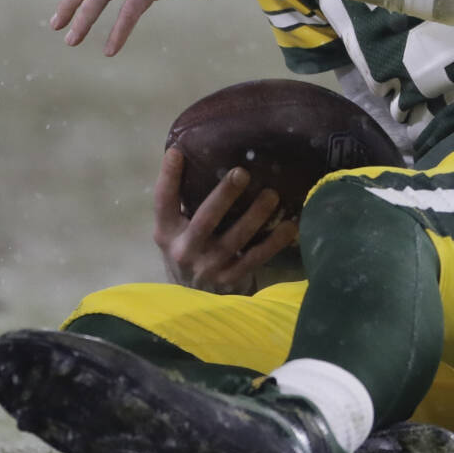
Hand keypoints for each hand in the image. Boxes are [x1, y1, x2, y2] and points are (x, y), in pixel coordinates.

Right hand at [153, 147, 298, 294]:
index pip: (163, 202)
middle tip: (242, 172)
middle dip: (223, 196)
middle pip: (204, 220)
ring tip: (272, 195)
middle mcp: (185, 250)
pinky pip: (255, 258)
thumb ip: (183, 203)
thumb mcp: (175, 230)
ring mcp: (209, 267)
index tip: (178, 152)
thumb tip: (196, 153)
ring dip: (255, 216)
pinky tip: (290, 225)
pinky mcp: (231, 280)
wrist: (194, 300)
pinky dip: (274, 242)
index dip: (168, 177)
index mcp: (167, 232)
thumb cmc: (188, 250)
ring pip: (235, 239)